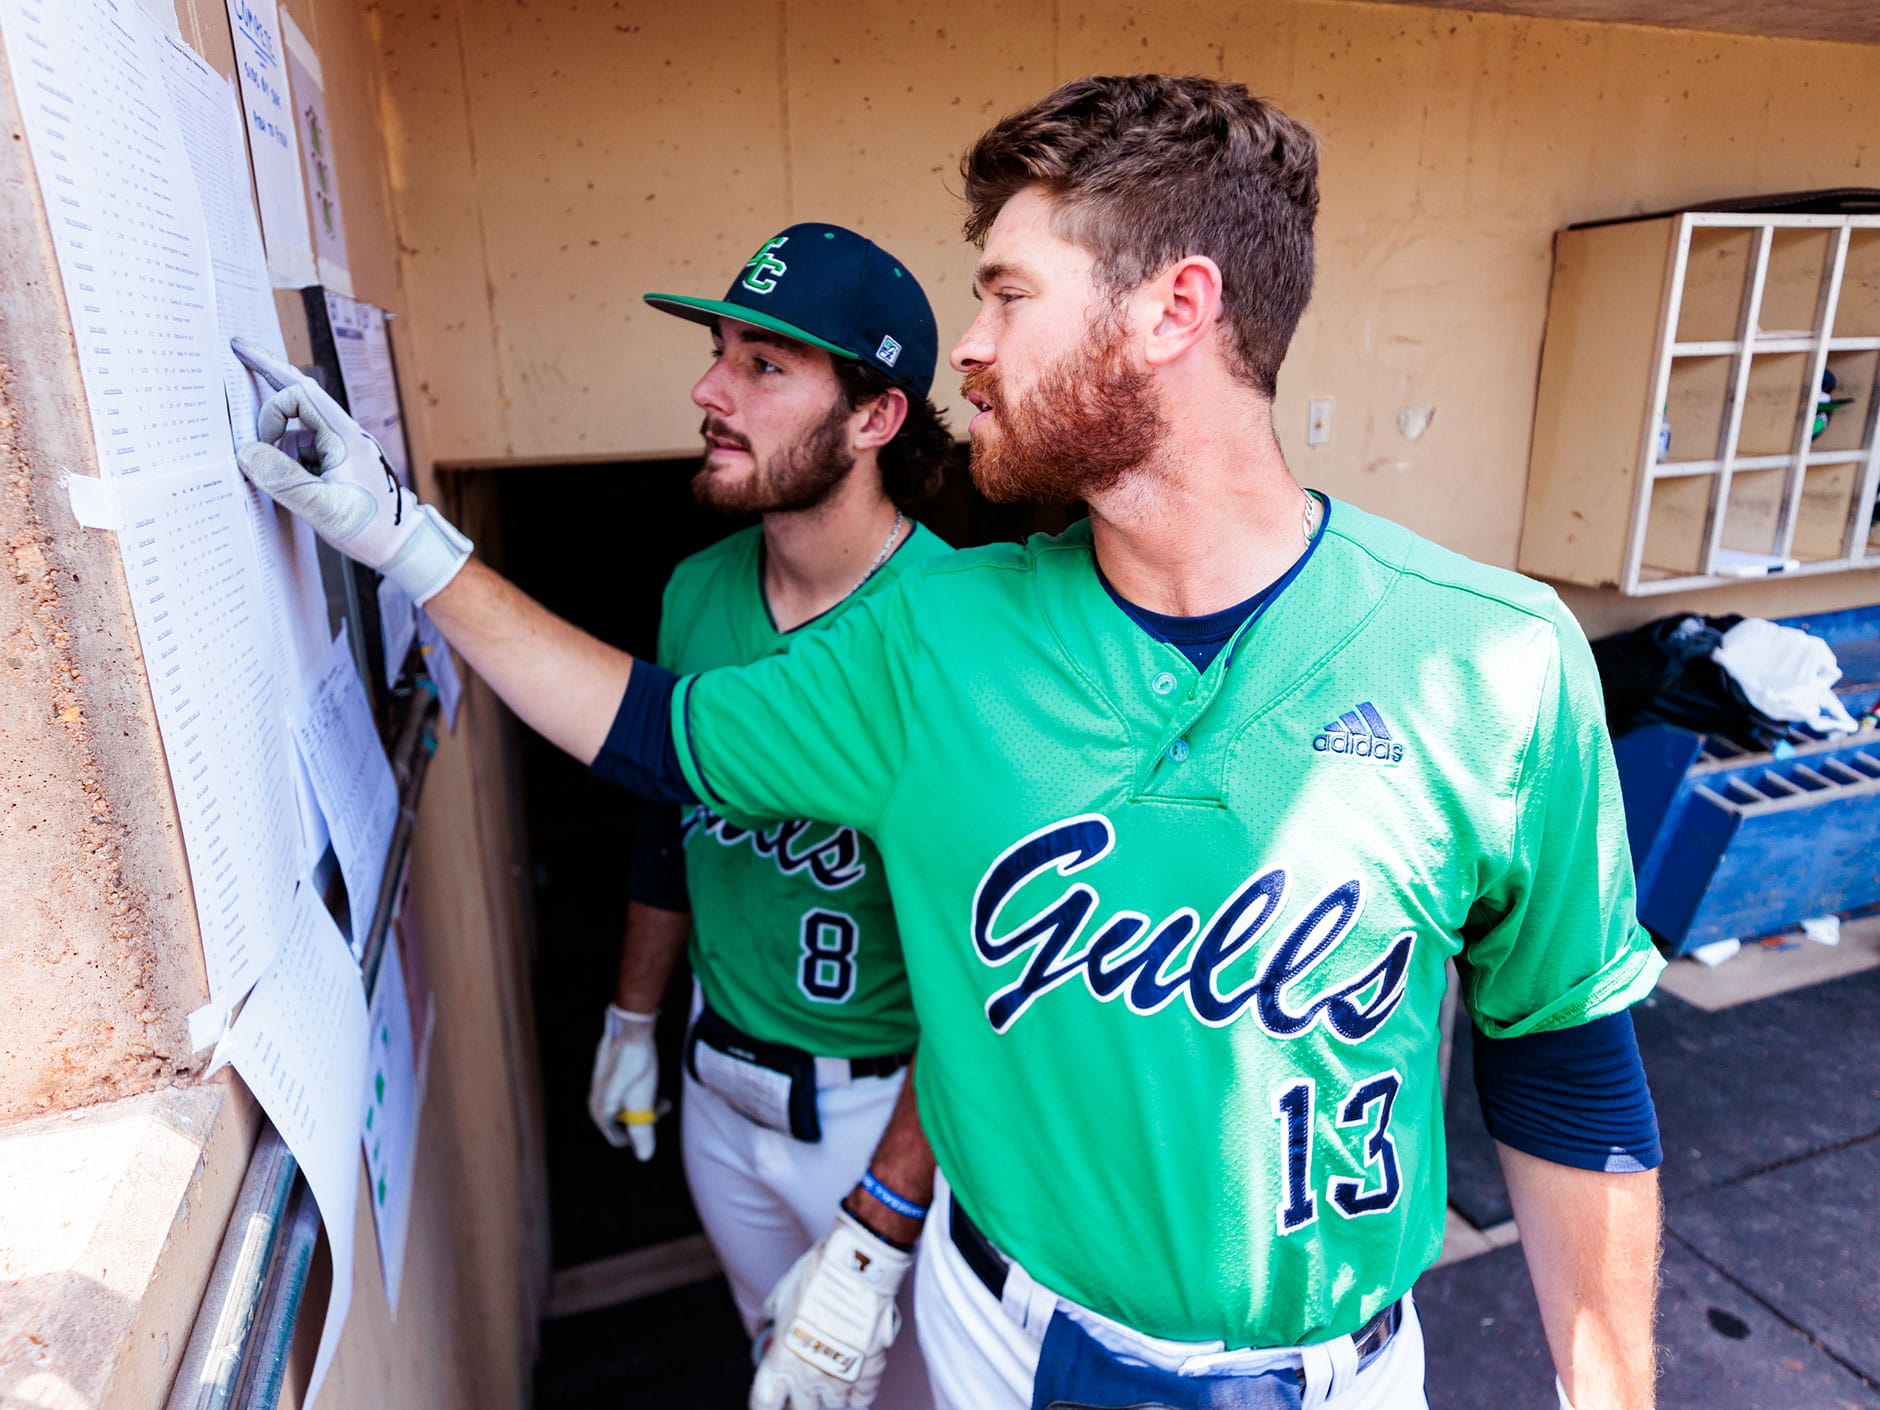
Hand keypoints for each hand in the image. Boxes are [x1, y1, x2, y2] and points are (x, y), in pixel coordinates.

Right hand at [231, 338, 470, 603]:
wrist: (402, 546)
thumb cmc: (371, 528)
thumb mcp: (323, 508)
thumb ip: (284, 480)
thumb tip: (246, 451)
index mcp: (344, 436)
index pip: (301, 393)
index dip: (273, 409)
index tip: (261, 441)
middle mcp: (344, 434)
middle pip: (302, 393)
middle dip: (269, 372)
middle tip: (240, 346)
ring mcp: (342, 447)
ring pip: (298, 430)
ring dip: (279, 444)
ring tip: (288, 482)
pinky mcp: (339, 461)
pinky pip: (305, 448)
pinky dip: (289, 459)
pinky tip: (295, 486)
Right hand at [587, 1005, 659, 1158]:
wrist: (631, 1028)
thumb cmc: (636, 1064)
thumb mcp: (643, 1099)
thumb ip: (642, 1130)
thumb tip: (644, 1157)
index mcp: (601, 1111)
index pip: (617, 1138)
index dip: (639, 1136)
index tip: (656, 1121)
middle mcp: (596, 1100)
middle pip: (621, 1122)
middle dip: (644, 1118)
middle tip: (663, 1107)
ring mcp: (600, 1086)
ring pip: (624, 1105)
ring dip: (644, 1104)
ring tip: (662, 1097)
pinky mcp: (607, 1074)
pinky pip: (623, 1092)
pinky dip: (638, 1092)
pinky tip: (650, 1082)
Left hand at [749, 1211, 908, 1409]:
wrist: (855, 1266)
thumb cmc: (815, 1277)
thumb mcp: (781, 1297)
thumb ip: (769, 1320)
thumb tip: (762, 1328)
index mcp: (781, 1359)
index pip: (764, 1404)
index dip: (766, 1408)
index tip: (772, 1403)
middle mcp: (808, 1375)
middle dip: (802, 1402)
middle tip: (806, 1387)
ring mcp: (840, 1376)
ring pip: (833, 1406)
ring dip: (831, 1396)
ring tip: (833, 1377)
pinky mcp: (869, 1370)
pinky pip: (863, 1399)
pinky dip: (859, 1395)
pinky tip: (855, 1383)